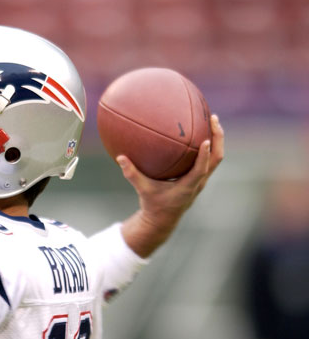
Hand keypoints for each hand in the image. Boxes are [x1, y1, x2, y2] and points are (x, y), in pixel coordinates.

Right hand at [118, 114, 224, 256]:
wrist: (163, 219)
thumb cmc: (153, 204)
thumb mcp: (142, 190)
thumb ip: (131, 174)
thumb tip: (120, 157)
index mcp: (188, 186)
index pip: (201, 169)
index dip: (205, 155)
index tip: (206, 140)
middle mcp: (199, 182)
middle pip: (217, 159)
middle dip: (218, 138)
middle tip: (213, 119)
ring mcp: (201, 180)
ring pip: (216, 158)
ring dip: (217, 140)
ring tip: (211, 120)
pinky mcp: (199, 178)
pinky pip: (208, 159)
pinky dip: (208, 146)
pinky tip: (199, 131)